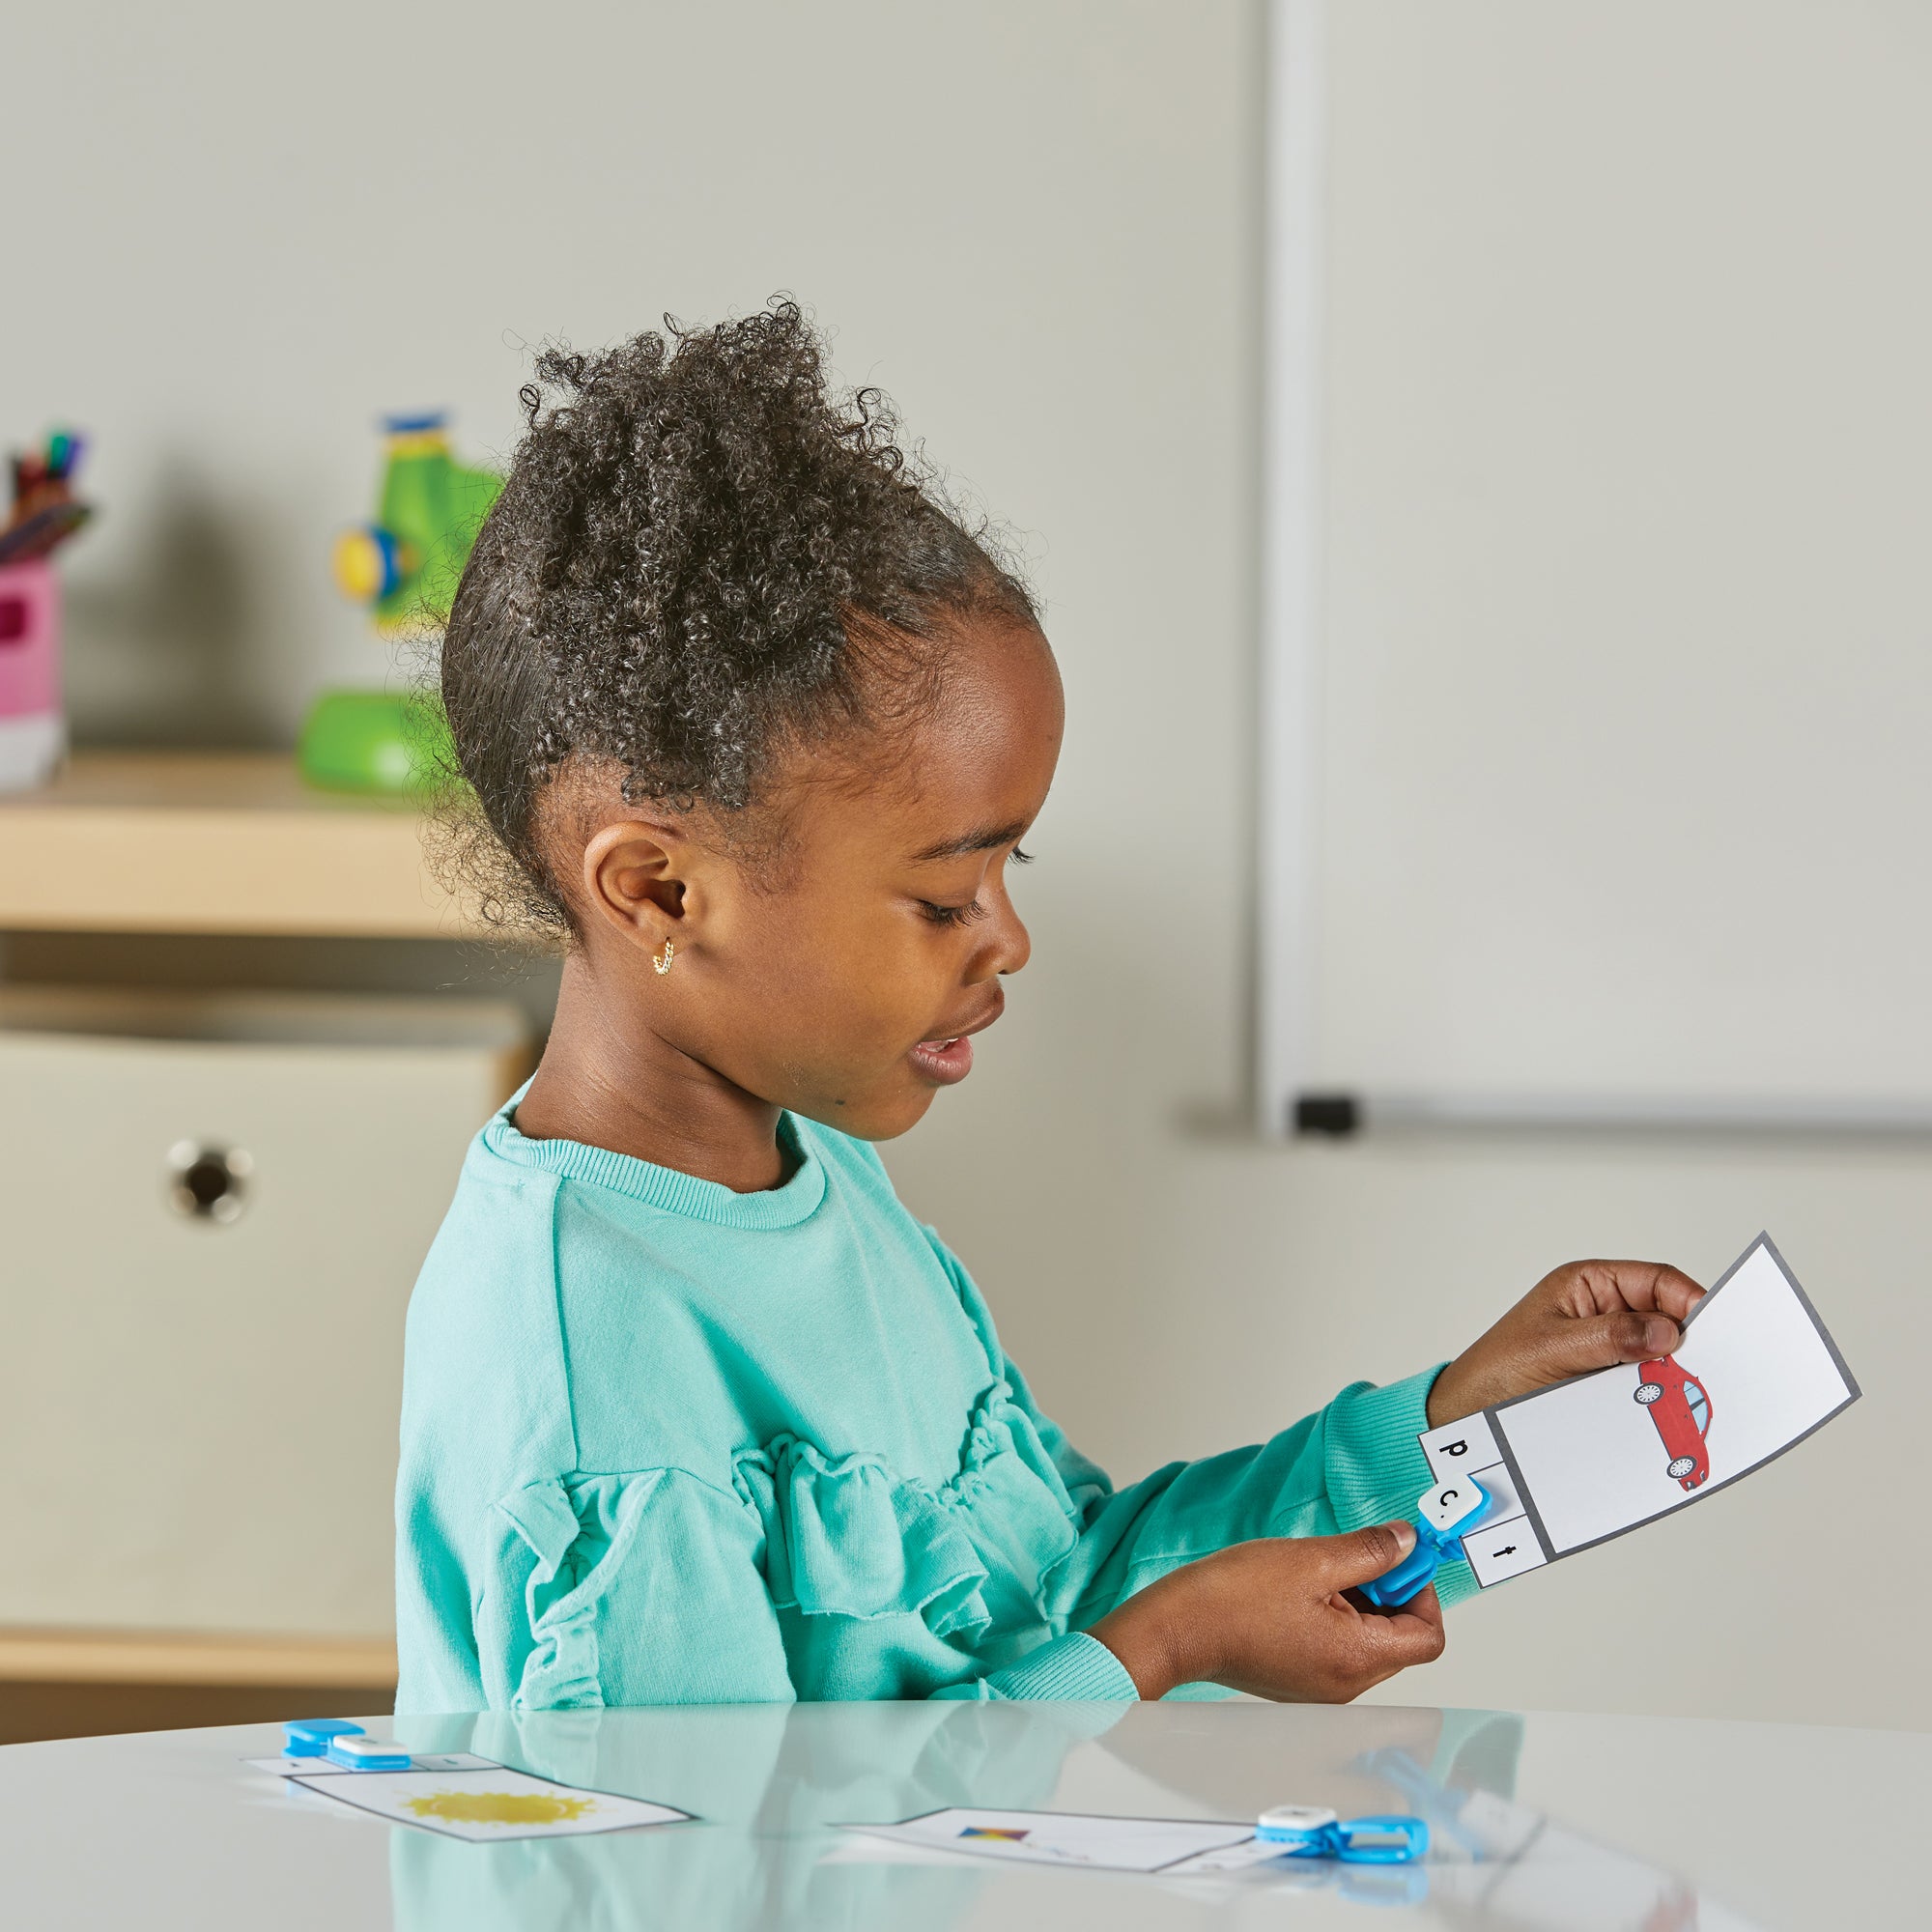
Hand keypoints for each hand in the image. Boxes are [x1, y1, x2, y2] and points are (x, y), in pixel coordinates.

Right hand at [1086, 1524, 1445, 1701]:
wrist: (1177, 1628)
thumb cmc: (1235, 1597)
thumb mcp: (1313, 1559)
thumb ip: (1370, 1552)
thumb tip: (1408, 1543)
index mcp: (1358, 1659)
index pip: (1428, 1637)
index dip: (1421, 1590)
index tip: (1398, 1556)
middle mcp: (1347, 1685)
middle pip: (1400, 1639)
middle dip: (1388, 1591)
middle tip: (1352, 1555)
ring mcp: (1323, 1688)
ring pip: (1368, 1641)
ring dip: (1358, 1601)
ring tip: (1314, 1571)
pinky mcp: (1300, 1680)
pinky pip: (1339, 1647)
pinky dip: (1334, 1615)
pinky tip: (1298, 1591)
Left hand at [1427, 1259, 1706, 1428]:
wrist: (1468, 1413)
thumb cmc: (1497, 1368)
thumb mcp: (1553, 1347)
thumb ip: (1609, 1337)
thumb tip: (1666, 1331)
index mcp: (1590, 1286)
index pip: (1657, 1282)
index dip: (1690, 1302)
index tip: (1714, 1331)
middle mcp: (1605, 1312)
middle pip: (1667, 1320)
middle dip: (1688, 1344)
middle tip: (1708, 1371)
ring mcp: (1610, 1349)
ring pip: (1661, 1357)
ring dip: (1673, 1376)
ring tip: (1685, 1397)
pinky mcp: (1609, 1382)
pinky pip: (1647, 1385)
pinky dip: (1659, 1397)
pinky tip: (1665, 1414)